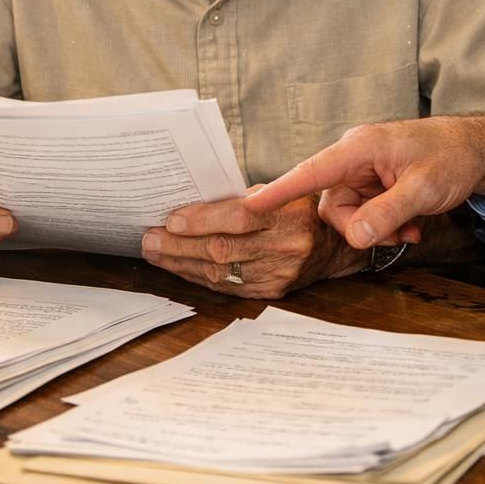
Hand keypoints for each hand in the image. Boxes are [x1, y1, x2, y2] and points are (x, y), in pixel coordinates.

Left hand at [143, 188, 366, 298]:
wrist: (334, 243)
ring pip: (221, 272)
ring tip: (156, 253)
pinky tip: (181, 268)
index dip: (202, 220)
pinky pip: (228, 287)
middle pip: (224, 249)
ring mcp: (280, 273)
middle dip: (180, 246)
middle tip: (150, 239)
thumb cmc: (299, 208)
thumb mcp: (278, 192)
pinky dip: (200, 277)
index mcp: (289, 214)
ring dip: (182, 263)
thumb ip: (240, 199)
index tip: (172, 219)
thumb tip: (189, 205)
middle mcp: (287, 247)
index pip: (239, 218)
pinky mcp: (272, 291)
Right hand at [244, 116, 484, 249]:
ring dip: (378, 229)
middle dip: (362, 227)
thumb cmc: (451, 157)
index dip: (280, 190)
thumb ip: (387, 213)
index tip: (250, 204)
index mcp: (359, 148)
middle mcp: (354, 159)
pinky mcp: (372, 185)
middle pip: (333, 206)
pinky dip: (386, 225)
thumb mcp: (423, 189)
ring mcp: (363, 173)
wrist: (477, 151)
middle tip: (399, 231)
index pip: (311, 171)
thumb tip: (354, 236)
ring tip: (410, 226)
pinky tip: (412, 224)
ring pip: (349, 215)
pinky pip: (364, 215)